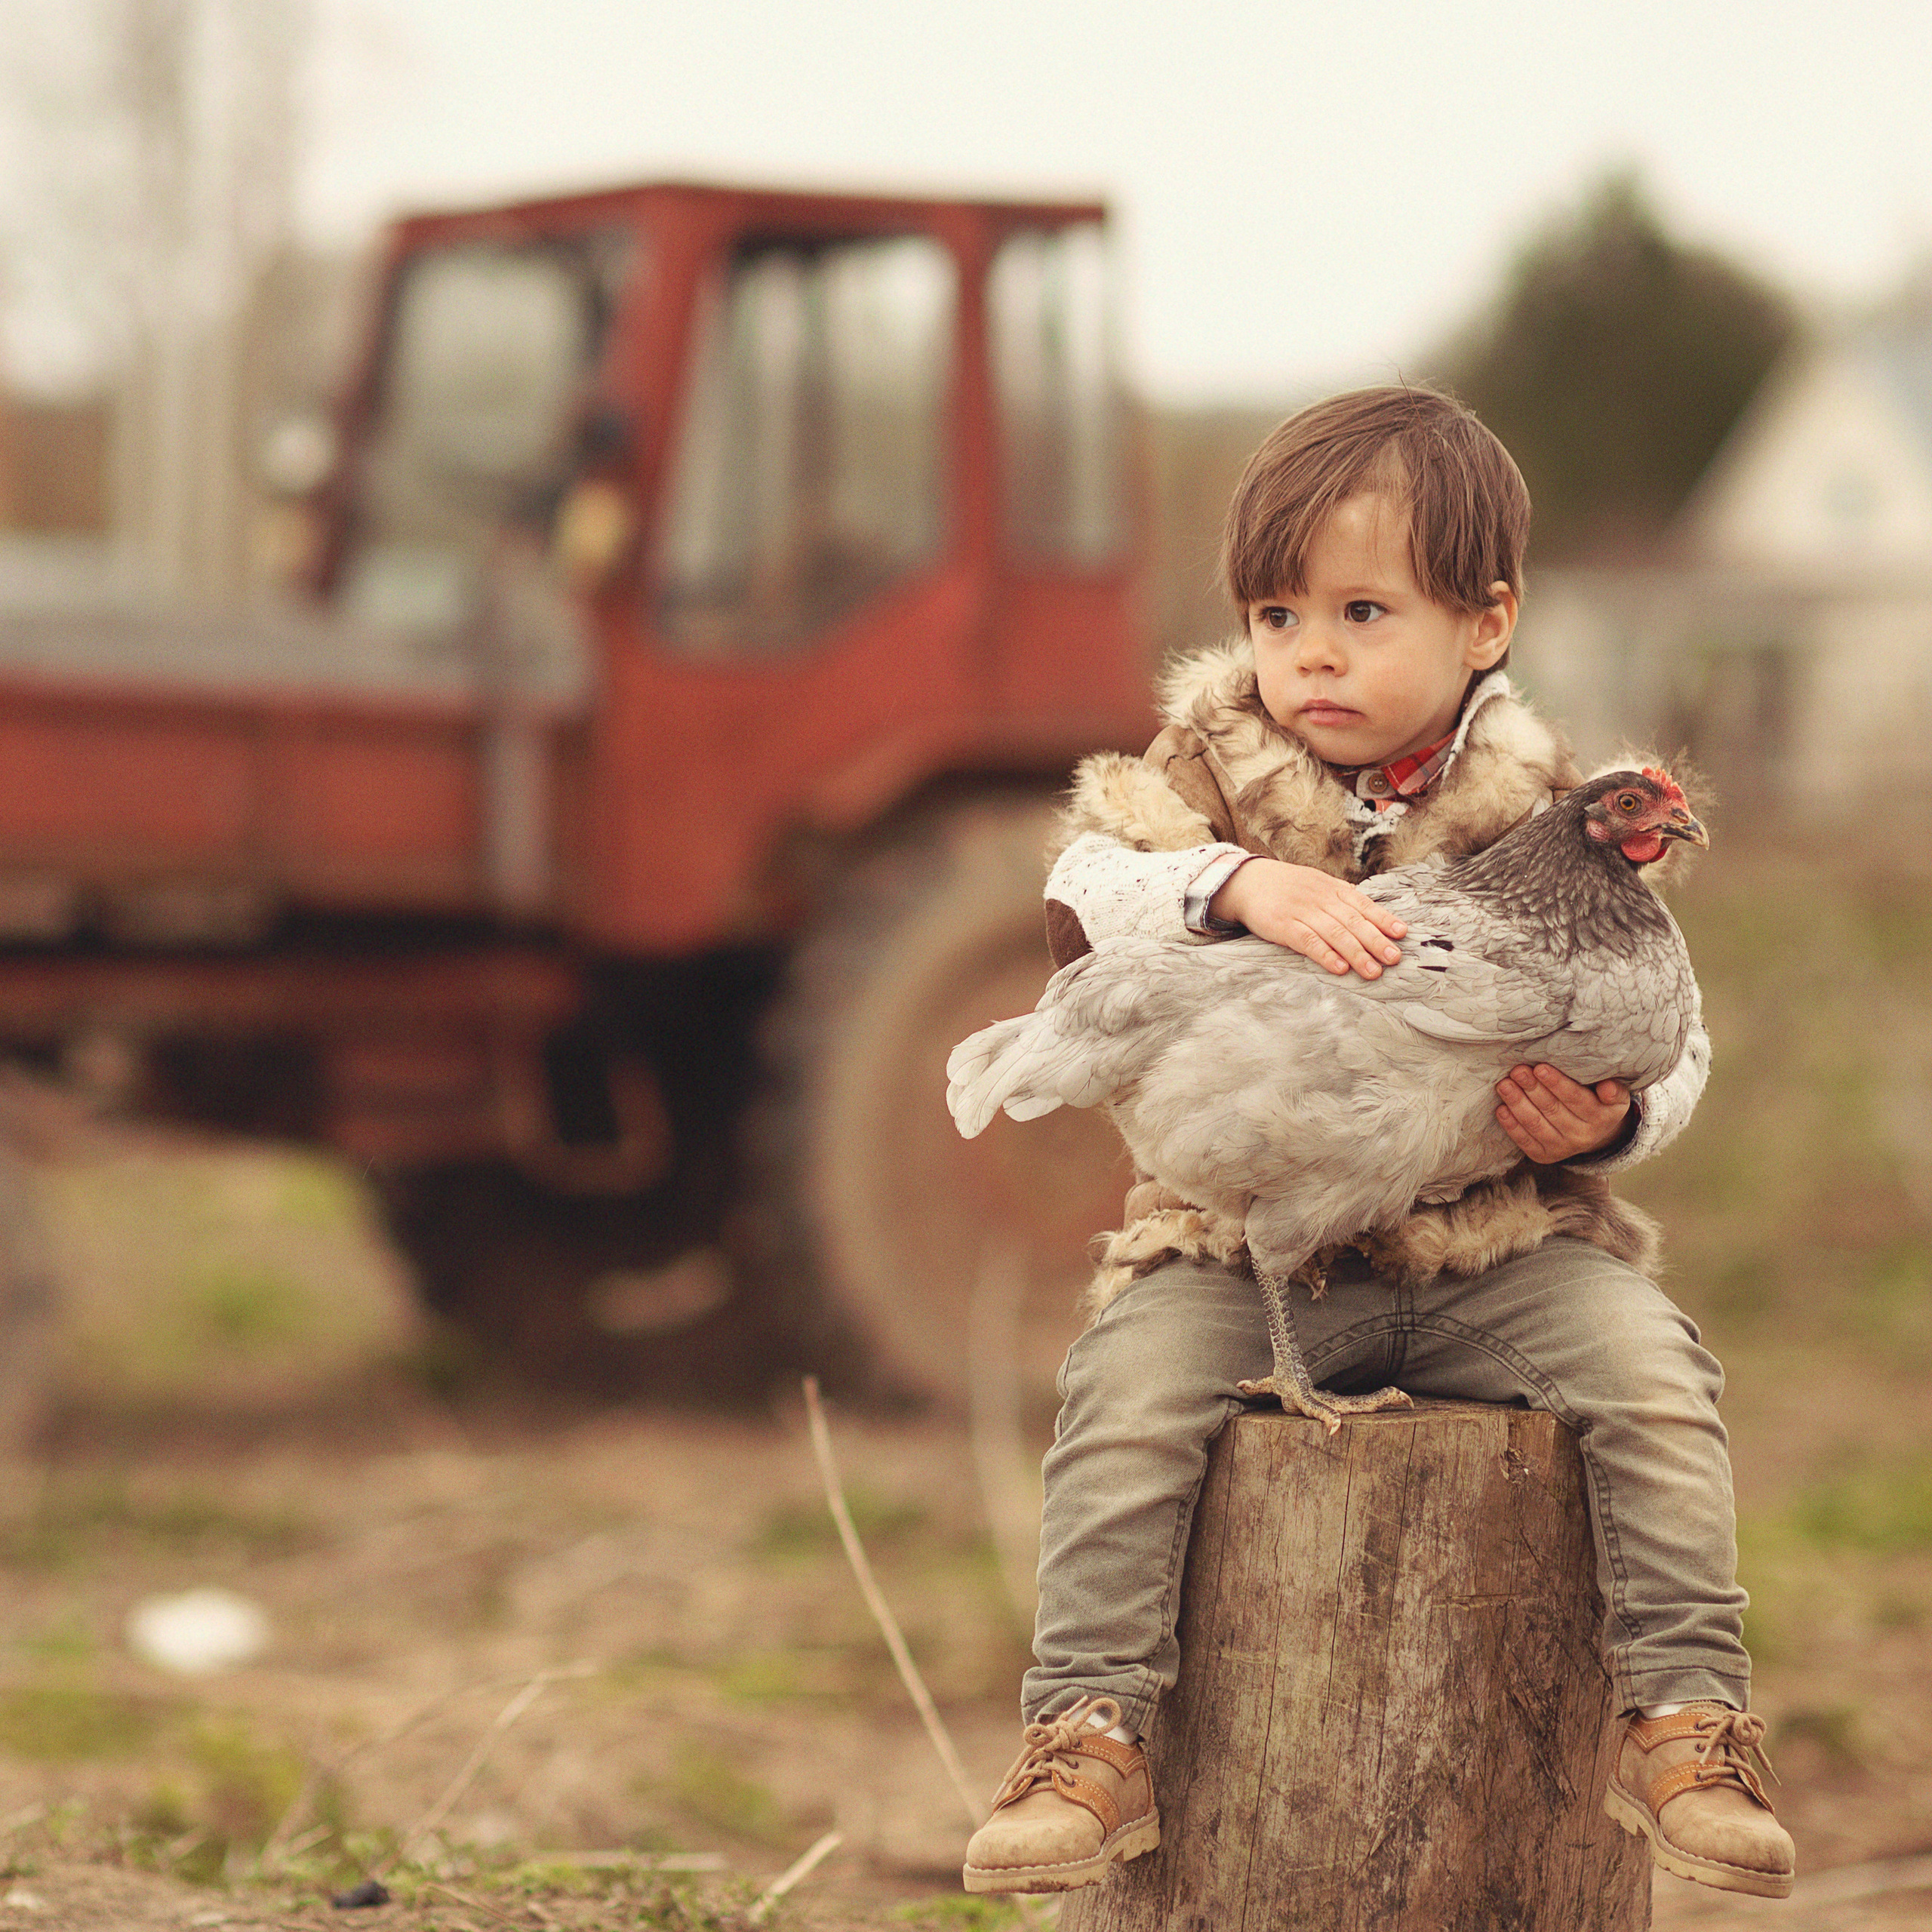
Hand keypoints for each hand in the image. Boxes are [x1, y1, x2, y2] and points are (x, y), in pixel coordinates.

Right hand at [1212, 858, 1406, 977]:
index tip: (1401, 934)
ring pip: (1334, 933)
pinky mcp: (1283, 925)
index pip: (1362, 904)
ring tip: (1373, 971)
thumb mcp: (1316, 884)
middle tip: (1393, 958)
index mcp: (1330, 888)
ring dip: (1356, 953)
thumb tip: (1371, 916)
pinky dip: (1325, 955)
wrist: (1246, 881)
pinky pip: (1307, 941)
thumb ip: (1340, 899)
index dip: (1382, 919)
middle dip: (1375, 941)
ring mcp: (1301, 911)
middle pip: (1353, 921)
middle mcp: (1320, 898)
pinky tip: (1339, 968)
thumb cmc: (1287, 887)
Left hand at [1495, 1065, 1631, 1163]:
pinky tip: (1501, 1109)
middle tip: (1517, 1071)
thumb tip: (1608, 1087)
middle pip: (1552, 1110)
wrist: (1595, 1134)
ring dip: (1517, 1104)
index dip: (1557, 1084)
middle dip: (1532, 1089)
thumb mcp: (1616, 1097)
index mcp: (1601, 1118)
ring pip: (1536, 1124)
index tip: (1539, 1068)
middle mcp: (1582, 1136)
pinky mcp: (1544, 1156)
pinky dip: (1511, 1125)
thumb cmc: (1600, 1103)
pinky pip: (1525, 1140)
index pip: (1576, 1099)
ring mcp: (1562, 1148)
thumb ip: (1615, 1091)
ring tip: (1505, 1085)